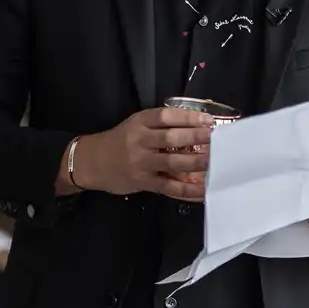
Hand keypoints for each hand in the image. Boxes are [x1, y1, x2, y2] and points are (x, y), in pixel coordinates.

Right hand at [68, 108, 217, 200]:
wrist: (92, 163)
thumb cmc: (121, 141)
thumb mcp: (136, 125)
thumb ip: (161, 126)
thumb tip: (199, 126)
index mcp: (140, 123)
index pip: (166, 117)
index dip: (188, 117)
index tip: (208, 120)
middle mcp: (140, 141)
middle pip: (172, 138)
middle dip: (197, 138)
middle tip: (217, 139)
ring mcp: (142, 163)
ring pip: (174, 162)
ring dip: (197, 162)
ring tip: (216, 161)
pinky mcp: (144, 182)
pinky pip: (170, 187)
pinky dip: (188, 190)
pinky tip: (204, 190)